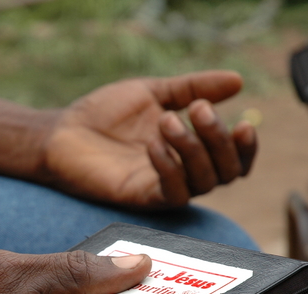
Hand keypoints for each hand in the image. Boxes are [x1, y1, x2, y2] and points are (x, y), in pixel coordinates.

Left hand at [0, 71, 256, 208]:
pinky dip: (171, 167)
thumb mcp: (154, 92)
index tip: (244, 123)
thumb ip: (193, 88)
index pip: (234, 159)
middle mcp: (184, 172)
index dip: (245, 147)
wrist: (62, 132)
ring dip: (194, 149)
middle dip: (219, 140)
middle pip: (226, 172)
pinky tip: (154, 145)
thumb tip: (237, 80)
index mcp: (191, 148)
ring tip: (167, 120)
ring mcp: (164, 187)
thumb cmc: (105, 114)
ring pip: (204, 183)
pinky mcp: (143, 198)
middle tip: (197, 110)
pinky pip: (173, 192)